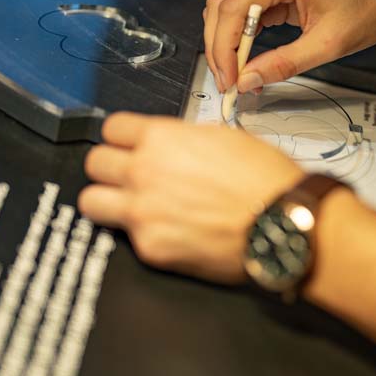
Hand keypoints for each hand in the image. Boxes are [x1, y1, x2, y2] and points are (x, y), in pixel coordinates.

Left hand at [78, 113, 303, 282]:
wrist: (283, 224)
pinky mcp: (150, 248)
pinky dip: (144, 236)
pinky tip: (171, 234)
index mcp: (162, 138)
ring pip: (91, 202)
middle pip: (94, 162)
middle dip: (110, 169)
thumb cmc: (265, 181)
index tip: (128, 146)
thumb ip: (185, 139)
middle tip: (128, 178)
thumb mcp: (226, 138)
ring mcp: (142, 211)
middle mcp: (144, 171)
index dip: (122, 138)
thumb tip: (172, 145)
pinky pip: (127, 238)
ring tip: (131, 208)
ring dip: (107, 202)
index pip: (111, 128)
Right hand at [203, 0, 375, 93]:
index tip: (229, 79)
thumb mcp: (327, 44)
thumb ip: (283, 63)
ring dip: (226, 40)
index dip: (223, 48)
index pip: (233, 8)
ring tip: (238, 74)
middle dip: (220, 47)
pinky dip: (240, 32)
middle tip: (228, 82)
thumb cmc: (369, 6)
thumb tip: (248, 80)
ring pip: (226, 4)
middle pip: (222, 4)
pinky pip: (243, 5)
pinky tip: (247, 57)